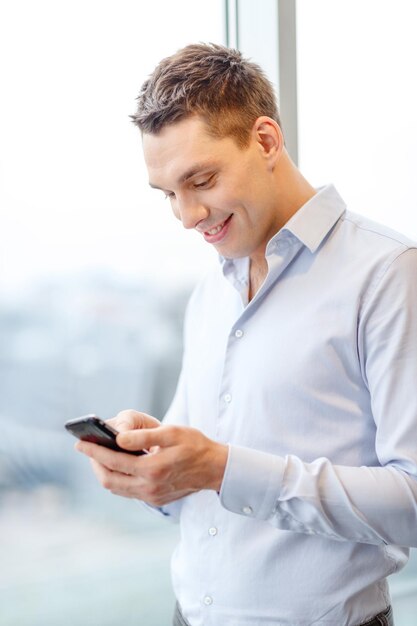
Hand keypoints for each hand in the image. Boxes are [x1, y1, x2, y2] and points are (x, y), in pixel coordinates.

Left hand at [75, 410, 228, 505]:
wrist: (214, 468)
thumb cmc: (194, 445)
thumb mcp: (171, 433)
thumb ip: (143, 436)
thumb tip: (118, 438)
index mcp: (152, 469)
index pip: (113, 461)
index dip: (94, 452)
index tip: (80, 443)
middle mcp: (149, 487)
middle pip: (109, 479)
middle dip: (95, 464)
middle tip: (88, 449)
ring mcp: (152, 496)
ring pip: (117, 488)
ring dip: (105, 473)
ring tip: (99, 456)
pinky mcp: (155, 500)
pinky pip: (128, 492)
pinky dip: (118, 479)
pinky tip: (118, 466)